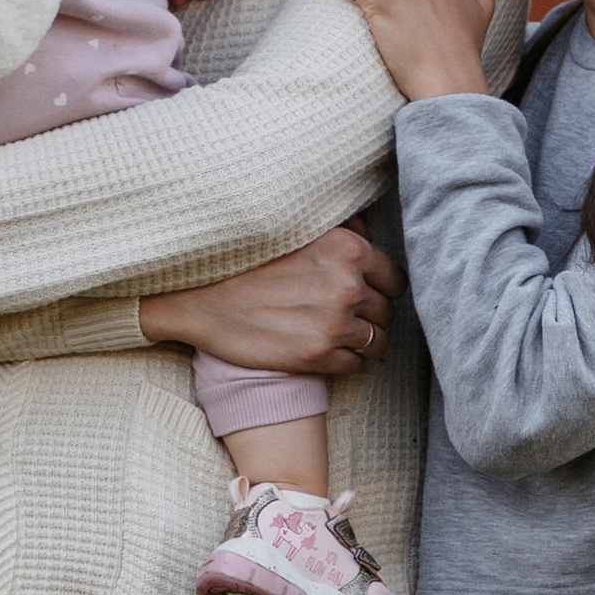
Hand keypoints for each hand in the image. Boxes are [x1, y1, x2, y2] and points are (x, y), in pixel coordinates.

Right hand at [138, 226, 404, 375]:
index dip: (381, 288)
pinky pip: (354, 365)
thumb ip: (341, 231)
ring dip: (362, 342)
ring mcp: (334, 324)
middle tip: (344, 316)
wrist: (199, 296)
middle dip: (370, 315)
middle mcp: (348, 286)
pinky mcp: (318, 356)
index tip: (366, 294)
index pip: (395, 278)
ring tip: (336, 336)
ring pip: (377, 342)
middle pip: (386, 311)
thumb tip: (368, 233)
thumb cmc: (246, 259)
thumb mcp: (298, 229)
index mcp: (349, 250)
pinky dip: (343, 361)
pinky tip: (321, 351)